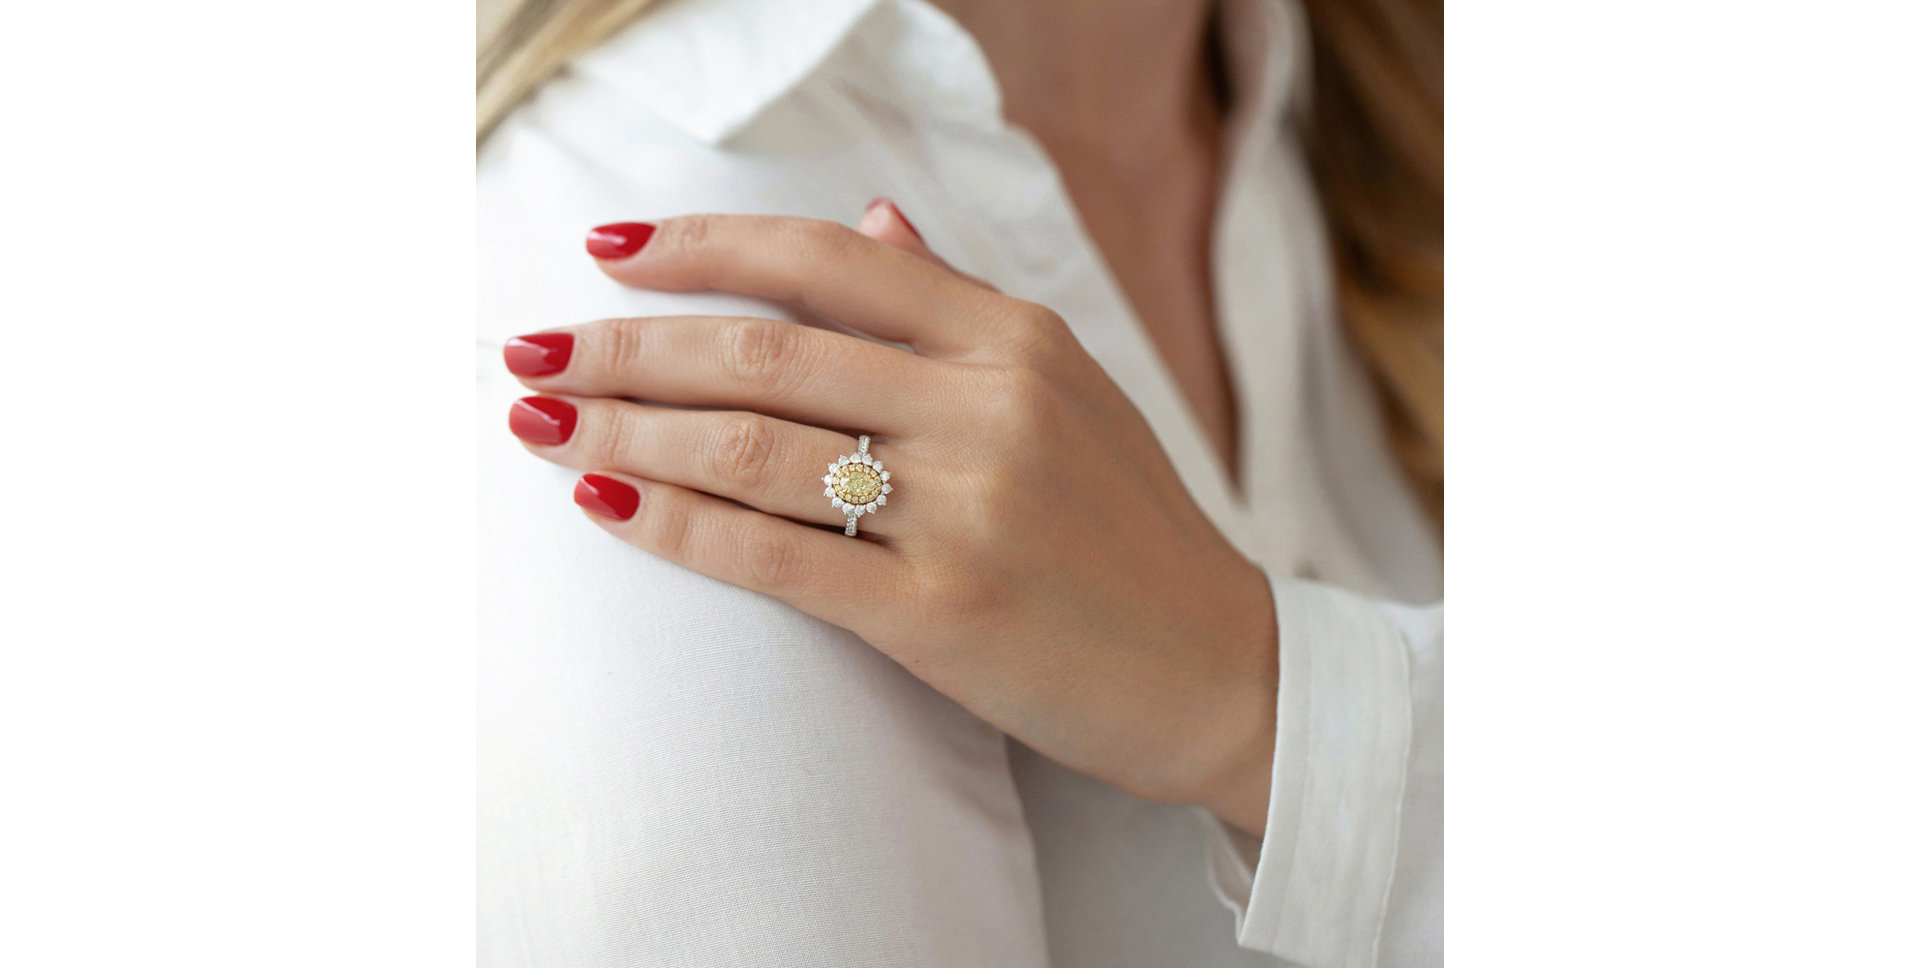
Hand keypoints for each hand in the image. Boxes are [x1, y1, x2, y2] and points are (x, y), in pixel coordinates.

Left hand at [503, 206, 1278, 832]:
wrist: (1219, 670)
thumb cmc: (1129, 531)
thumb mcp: (1070, 389)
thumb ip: (961, 304)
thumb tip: (870, 219)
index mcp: (1016, 338)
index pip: (825, 260)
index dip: (701, 246)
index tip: (605, 248)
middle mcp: (991, 404)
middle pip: (764, 346)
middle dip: (625, 344)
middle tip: (527, 350)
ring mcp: (969, 506)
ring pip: (752, 443)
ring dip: (623, 428)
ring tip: (535, 422)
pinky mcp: (943, 612)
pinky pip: (775, 555)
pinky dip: (675, 523)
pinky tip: (603, 501)